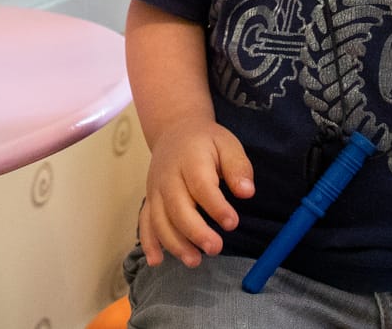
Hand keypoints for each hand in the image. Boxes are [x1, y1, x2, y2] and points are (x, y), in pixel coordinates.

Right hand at [139, 117, 254, 267]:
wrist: (174, 131)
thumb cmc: (206, 142)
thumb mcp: (227, 144)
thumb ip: (238, 167)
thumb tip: (247, 192)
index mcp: (190, 159)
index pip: (201, 185)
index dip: (216, 206)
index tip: (232, 223)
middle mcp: (168, 176)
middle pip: (176, 206)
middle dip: (194, 231)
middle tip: (215, 248)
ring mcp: (155, 189)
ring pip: (159, 219)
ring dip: (174, 243)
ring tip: (195, 261)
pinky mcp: (150, 200)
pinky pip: (145, 222)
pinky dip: (148, 242)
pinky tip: (157, 261)